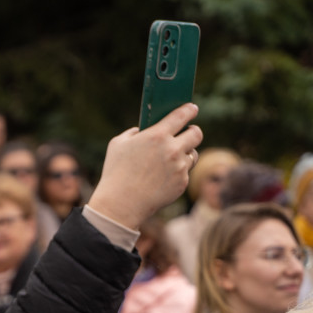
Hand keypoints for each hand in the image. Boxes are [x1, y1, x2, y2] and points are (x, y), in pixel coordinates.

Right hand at [87, 102, 203, 228]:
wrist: (121, 204)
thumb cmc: (115, 173)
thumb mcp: (118, 144)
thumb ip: (134, 132)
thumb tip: (144, 130)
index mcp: (157, 135)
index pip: (182, 115)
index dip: (189, 110)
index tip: (192, 108)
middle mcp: (172, 150)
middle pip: (196, 133)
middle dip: (192, 131)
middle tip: (186, 133)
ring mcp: (179, 167)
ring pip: (193, 154)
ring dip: (185, 153)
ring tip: (173, 157)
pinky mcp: (182, 183)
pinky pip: (185, 172)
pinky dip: (176, 172)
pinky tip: (163, 177)